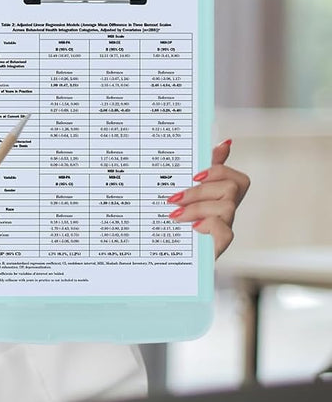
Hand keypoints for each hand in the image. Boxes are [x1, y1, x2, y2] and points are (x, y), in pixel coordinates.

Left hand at [165, 139, 249, 257]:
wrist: (165, 259)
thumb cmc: (175, 225)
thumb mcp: (182, 195)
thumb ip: (200, 170)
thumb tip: (224, 142)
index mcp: (219, 198)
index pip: (237, 178)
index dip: (219, 170)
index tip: (194, 174)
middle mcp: (226, 211)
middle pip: (232, 187)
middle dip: (201, 189)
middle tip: (173, 198)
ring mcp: (224, 228)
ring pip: (227, 205)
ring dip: (198, 207)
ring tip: (175, 215)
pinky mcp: (219, 245)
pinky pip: (225, 231)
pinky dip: (209, 225)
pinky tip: (192, 227)